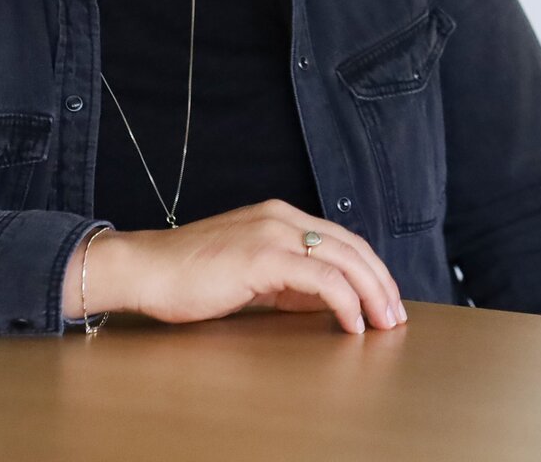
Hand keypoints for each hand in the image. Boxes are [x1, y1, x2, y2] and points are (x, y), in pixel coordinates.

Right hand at [66, 200, 405, 333]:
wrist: (144, 270)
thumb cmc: (189, 277)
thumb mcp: (251, 275)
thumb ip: (289, 282)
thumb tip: (328, 302)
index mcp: (280, 217)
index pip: (342, 240)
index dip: (371, 270)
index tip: (385, 300)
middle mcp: (282, 217)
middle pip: (352, 247)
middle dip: (381, 283)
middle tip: (395, 317)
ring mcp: (274, 233)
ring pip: (344, 260)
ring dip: (371, 294)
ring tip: (382, 323)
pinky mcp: (264, 256)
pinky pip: (321, 279)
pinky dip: (344, 301)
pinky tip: (351, 323)